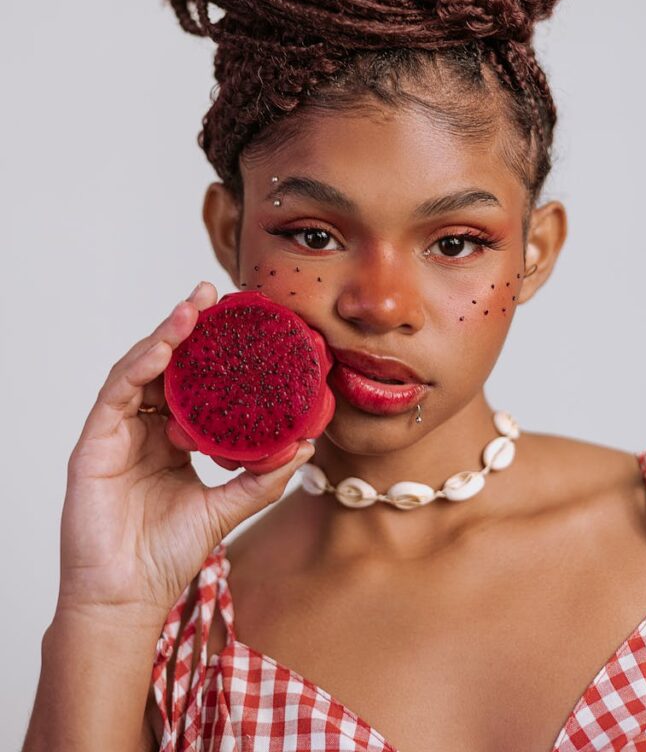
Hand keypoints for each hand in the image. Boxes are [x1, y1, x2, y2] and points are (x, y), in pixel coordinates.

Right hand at [56, 281, 314, 630]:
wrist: (129, 597)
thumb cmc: (168, 554)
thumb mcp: (228, 506)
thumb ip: (263, 476)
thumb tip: (305, 444)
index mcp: (171, 437)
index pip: (189, 381)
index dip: (210, 348)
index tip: (240, 320)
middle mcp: (143, 428)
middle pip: (163, 365)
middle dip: (186, 326)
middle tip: (213, 294)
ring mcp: (117, 433)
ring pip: (137, 369)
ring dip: (164, 335)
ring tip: (192, 310)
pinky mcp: (94, 445)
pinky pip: (116, 394)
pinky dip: (139, 366)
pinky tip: (164, 347)